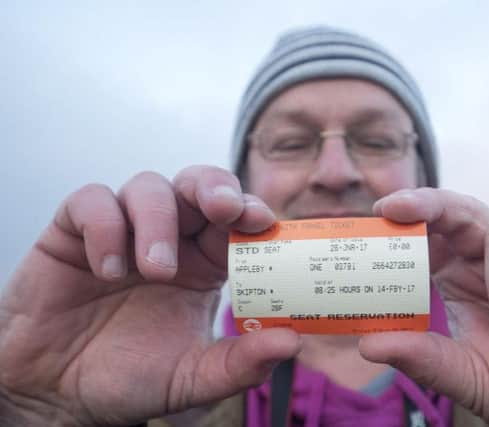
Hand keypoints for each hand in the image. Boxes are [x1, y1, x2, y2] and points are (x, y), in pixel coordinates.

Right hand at [0, 166, 300, 425]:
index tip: (262, 220)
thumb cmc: (130, 378)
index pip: (235, 220)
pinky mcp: (74, 232)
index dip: (251, 211)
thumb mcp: (192, 378)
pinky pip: (92, 201)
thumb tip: (291, 342)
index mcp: (204, 264)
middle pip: (198, 185)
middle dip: (214, 188)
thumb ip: (240, 363)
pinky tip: (108, 270)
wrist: (58, 394)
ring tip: (154, 270)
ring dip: (158, 221)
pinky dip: (105, 227)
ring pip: (149, 186)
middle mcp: (169, 239)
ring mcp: (123, 230)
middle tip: (223, 209)